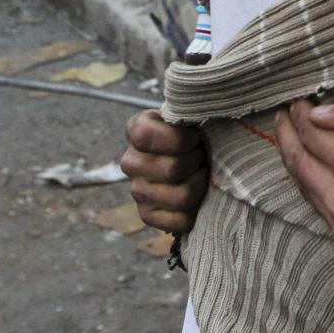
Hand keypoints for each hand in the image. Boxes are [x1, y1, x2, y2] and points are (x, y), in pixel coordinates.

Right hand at [120, 109, 207, 233]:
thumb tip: (197, 117)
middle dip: (197, 162)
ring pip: (181, 197)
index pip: (145, 136)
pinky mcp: (148, 215)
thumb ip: (190, 112)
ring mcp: (137, 190)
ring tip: (202, 174)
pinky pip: (178, 221)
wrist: (199, 155)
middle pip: (171, 169)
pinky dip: (196, 211)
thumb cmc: (198, 131)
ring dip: (200, 185)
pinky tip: (198, 198)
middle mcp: (130, 161)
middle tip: (202, 156)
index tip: (195, 136)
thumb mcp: (192, 115)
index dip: (178, 139)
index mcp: (137, 130)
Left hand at [275, 97, 333, 271]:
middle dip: (286, 135)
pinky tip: (315, 171)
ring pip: (304, 188)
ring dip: (294, 161)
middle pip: (297, 162)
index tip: (299, 101)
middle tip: (282, 116)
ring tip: (292, 139)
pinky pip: (320, 209)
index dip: (300, 114)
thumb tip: (319, 111)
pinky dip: (311, 185)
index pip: (310, 132)